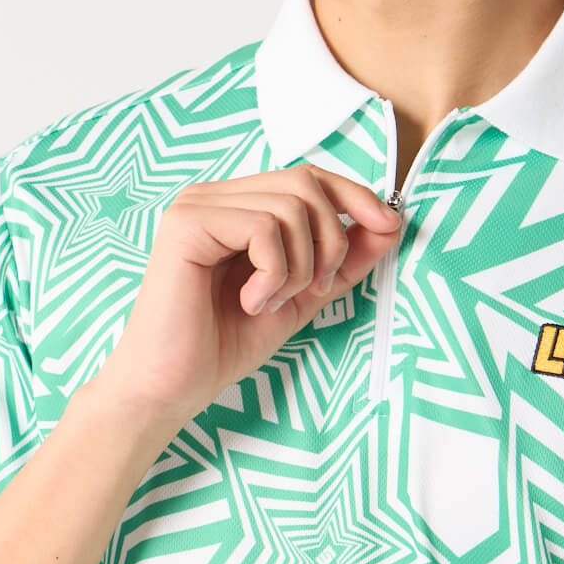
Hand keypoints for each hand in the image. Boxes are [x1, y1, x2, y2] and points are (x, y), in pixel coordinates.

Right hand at [96, 163, 401, 428]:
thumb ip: (341, 262)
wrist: (173, 386)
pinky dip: (274, 274)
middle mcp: (216, 196)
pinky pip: (262, 228)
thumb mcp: (301, 298)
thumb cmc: (224, 346)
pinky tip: (250, 302)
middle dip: (332, 239)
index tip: (390, 227)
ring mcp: (198, 205)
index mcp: (238, 207)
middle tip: (313, 290)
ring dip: (301, 265)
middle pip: (306, 182)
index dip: (356, 197)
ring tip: (271, 302)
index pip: (310, 177)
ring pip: (291, 205)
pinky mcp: (186, 224)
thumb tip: (389, 224)